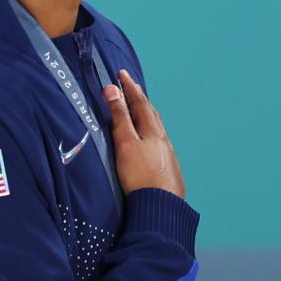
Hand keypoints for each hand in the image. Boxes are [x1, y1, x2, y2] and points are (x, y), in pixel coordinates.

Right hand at [104, 69, 185, 197]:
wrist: (160, 206)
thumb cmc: (140, 175)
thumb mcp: (125, 143)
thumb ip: (119, 117)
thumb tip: (112, 90)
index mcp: (153, 130)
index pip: (140, 102)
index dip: (129, 87)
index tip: (121, 74)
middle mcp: (163, 139)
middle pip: (151, 113)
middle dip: (139, 99)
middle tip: (131, 87)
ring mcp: (167, 154)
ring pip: (156, 128)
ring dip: (146, 115)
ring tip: (140, 109)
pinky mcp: (167, 168)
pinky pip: (159, 142)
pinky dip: (151, 132)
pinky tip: (149, 140)